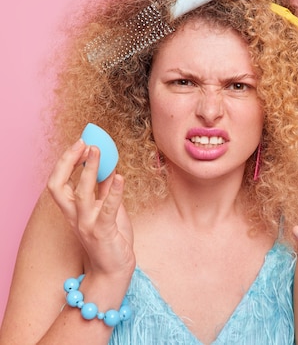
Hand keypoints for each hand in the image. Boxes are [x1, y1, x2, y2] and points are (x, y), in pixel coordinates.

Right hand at [47, 138, 134, 276]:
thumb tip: (110, 165)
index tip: (80, 143)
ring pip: (81, 195)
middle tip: (84, 143)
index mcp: (73, 210)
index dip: (67, 162)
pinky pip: (107, 210)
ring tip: (98, 152)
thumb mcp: (107, 209)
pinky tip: (121, 177)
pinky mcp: (104, 232)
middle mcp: (75, 217)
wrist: (114, 270)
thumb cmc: (111, 238)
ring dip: (89, 171)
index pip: (59, 182)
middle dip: (69, 163)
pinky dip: (113, 192)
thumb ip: (105, 190)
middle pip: (59, 187)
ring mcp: (87, 225)